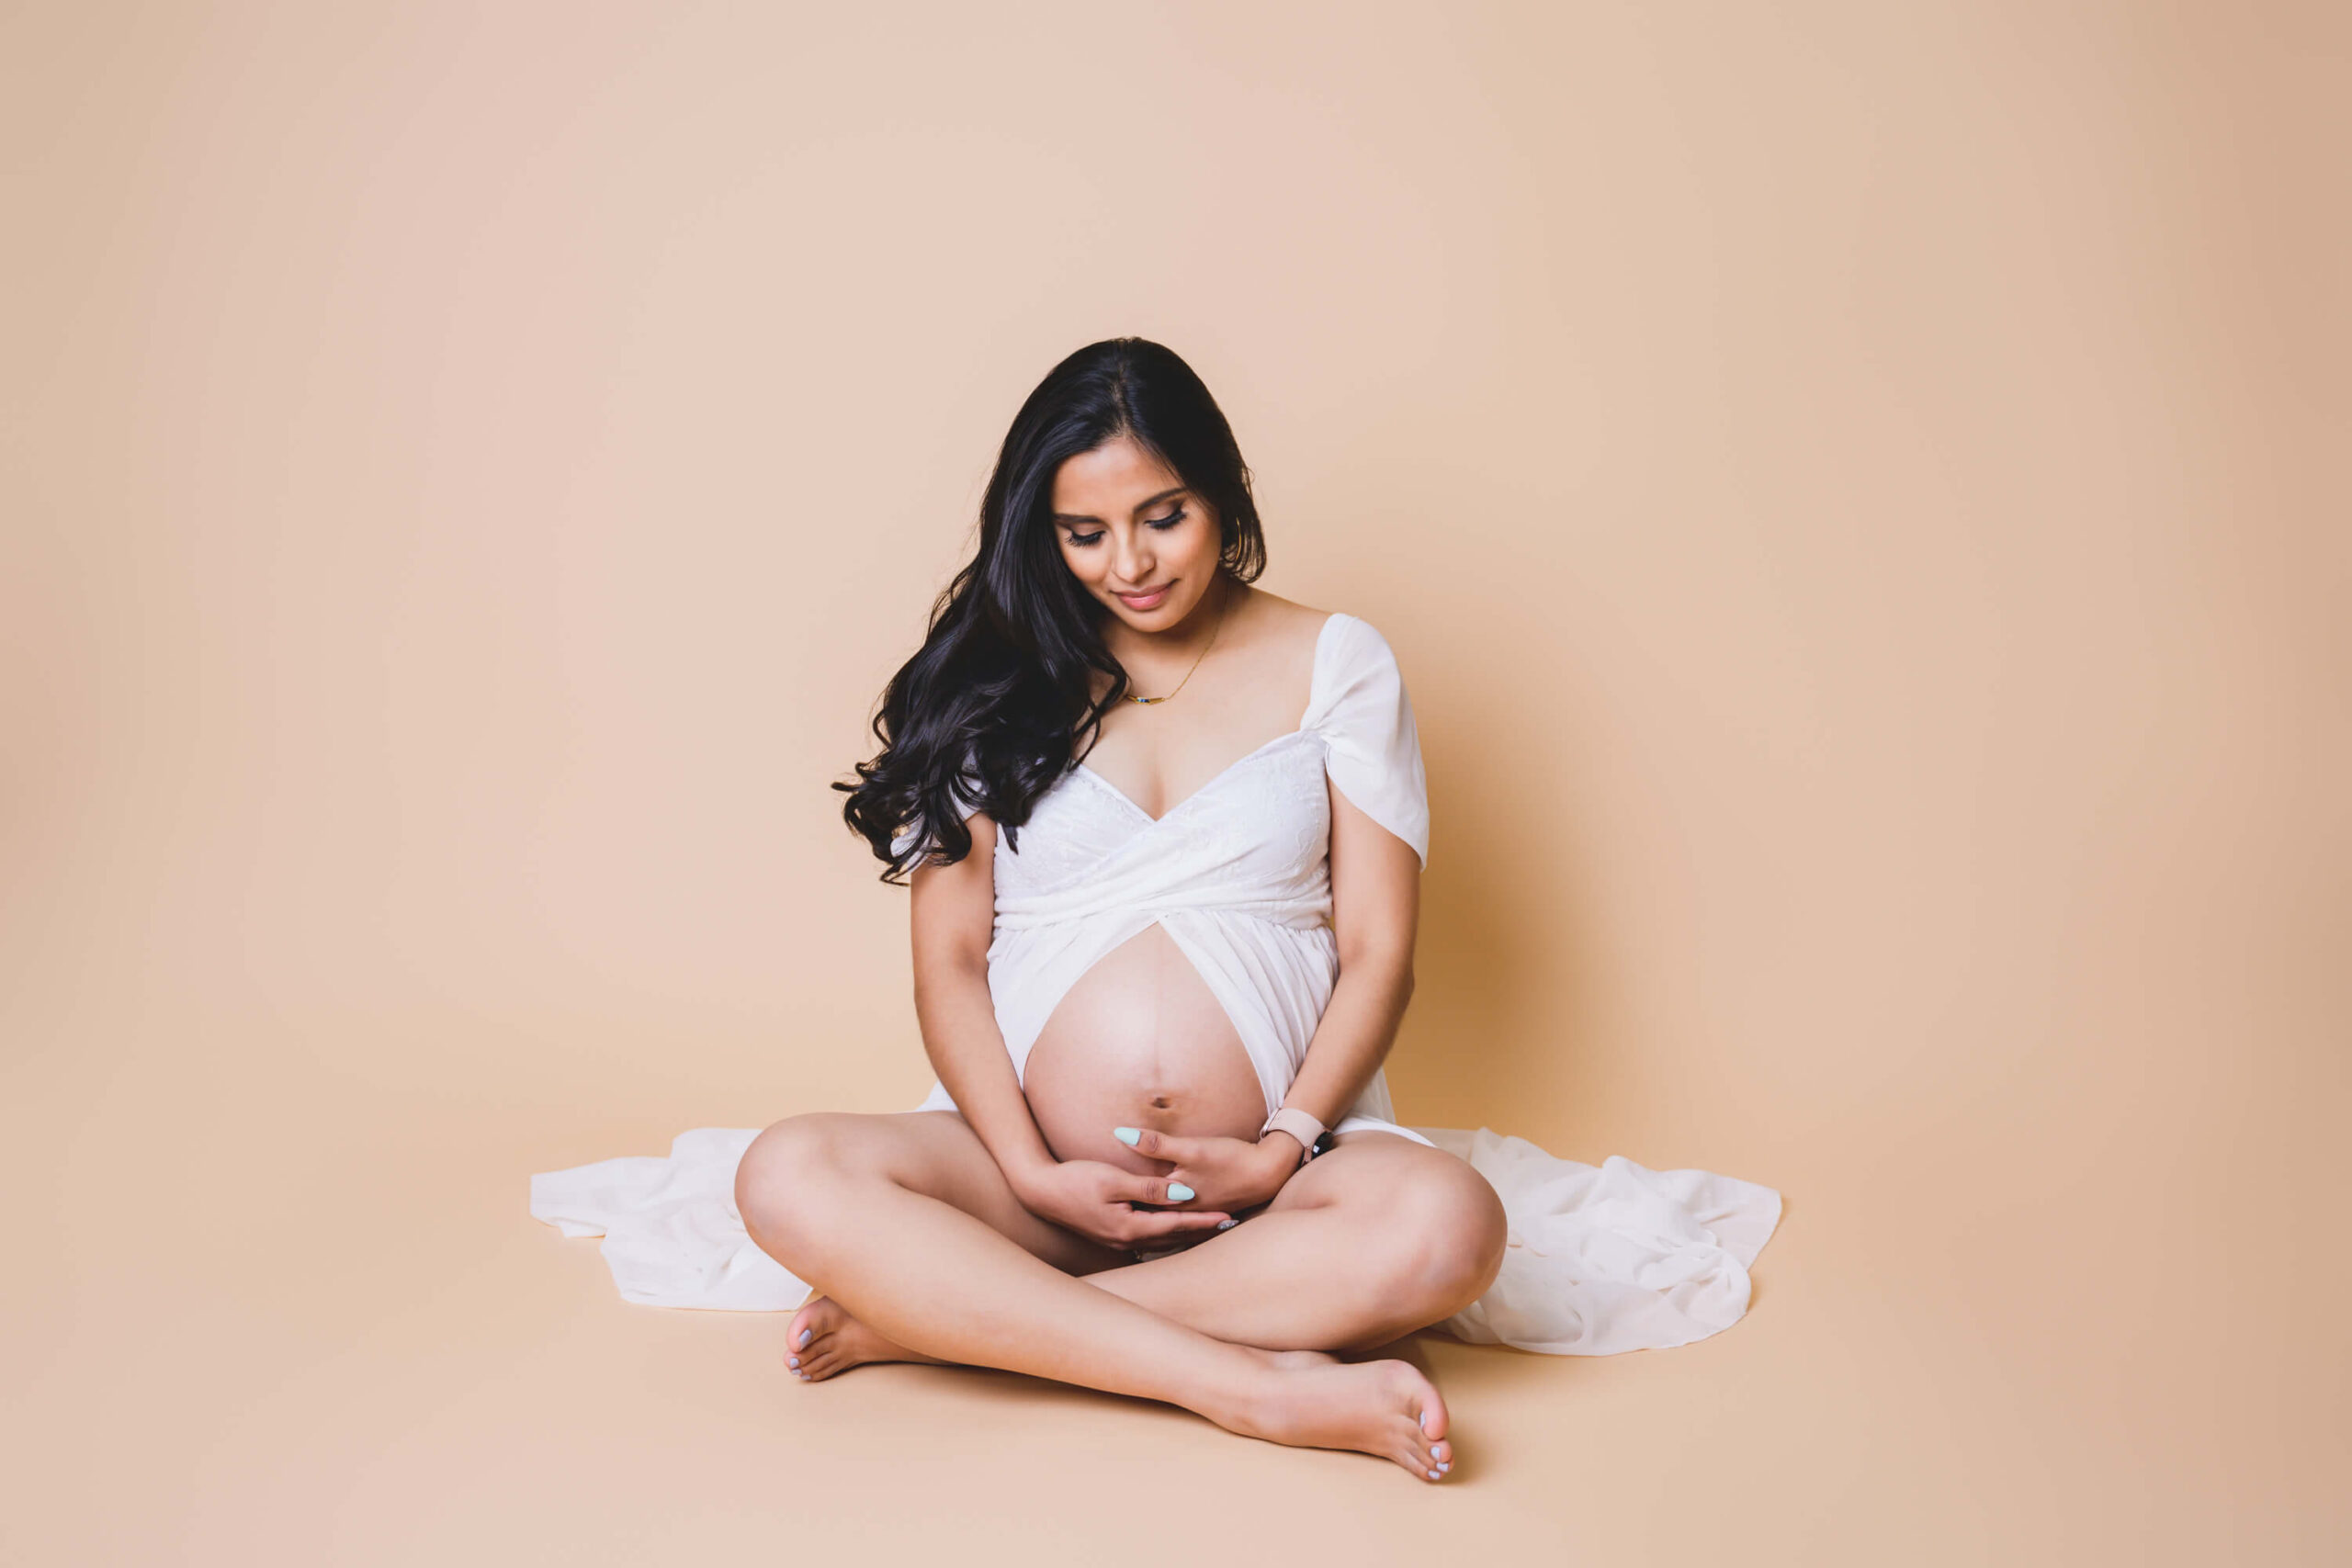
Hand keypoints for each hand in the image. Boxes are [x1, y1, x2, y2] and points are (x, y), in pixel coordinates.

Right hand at [1011, 1157, 1233, 1251]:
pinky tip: (1173, 1227)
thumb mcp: (1112, 1180)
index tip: (1227, 1217)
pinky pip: (1148, 1235)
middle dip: (1200, 1230)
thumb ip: (1148, 1188)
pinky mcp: (1111, 1233)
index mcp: (1129, 1227)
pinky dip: (1167, 1231)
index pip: (1177, 1224)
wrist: (1040, 1191)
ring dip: (1186, 1232)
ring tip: (1209, 1228)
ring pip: (1161, 1238)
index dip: (1203, 1220)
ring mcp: (1117, 1239)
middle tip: (1227, 1225)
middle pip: (1173, 1236)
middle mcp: (1126, 1239)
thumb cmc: (1074, 1181)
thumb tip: (1182, 1194)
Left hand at [1112, 1126, 1299, 1215]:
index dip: (1113, 1197)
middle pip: (1147, 1215)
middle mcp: (1183, 1213)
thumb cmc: (1231, 1160)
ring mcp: (1197, 1216)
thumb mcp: (1191, 1150)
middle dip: (1124, 1213)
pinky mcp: (1209, 1212)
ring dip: (1145, 1223)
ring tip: (1120, 1225)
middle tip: (1094, 1212)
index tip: (1087, 1194)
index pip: (1136, 1200)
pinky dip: (1168, 1225)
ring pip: (1164, 1223)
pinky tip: (1161, 1226)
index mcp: (1175, 1200)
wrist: (1270, 1173)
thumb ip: (1155, 1144)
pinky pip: (1181, 1223)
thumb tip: (1120, 1134)